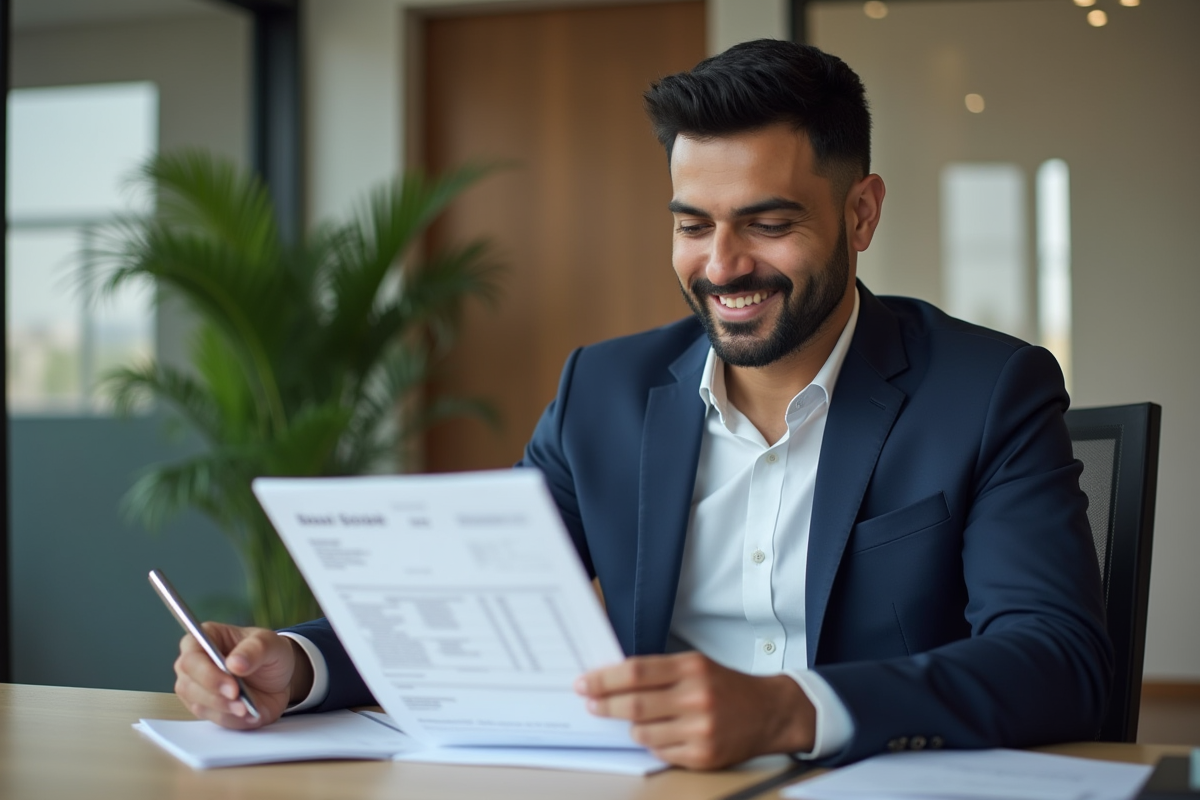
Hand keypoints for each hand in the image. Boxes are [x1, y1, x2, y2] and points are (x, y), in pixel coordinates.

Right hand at [173, 623, 312, 729]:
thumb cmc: (270, 652)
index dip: (207, 674)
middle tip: (242, 702)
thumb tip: (234, 663)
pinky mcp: (208, 708)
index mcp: (206, 638)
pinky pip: (214, 719)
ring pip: (198, 705)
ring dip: (225, 710)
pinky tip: (250, 714)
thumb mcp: (270, 643)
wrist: (281, 676)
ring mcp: (198, 688)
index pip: (191, 658)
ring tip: (248, 708)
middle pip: (187, 686)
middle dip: (216, 697)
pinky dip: (233, 719)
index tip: (232, 686)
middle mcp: (195, 664)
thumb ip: (254, 649)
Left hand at [575, 652, 815, 769]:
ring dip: (631, 727)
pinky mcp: (703, 755)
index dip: (604, 678)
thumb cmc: (726, 687)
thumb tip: (612, 679)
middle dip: (604, 704)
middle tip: (591, 704)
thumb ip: (659, 671)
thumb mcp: (696, 665)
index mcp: (691, 668)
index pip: (636, 672)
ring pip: (642, 732)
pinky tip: (662, 733)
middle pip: (634, 704)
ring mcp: (700, 729)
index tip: (584, 683)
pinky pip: (659, 751)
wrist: (769, 713)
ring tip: (636, 719)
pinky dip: (653, 743)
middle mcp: (696, 698)